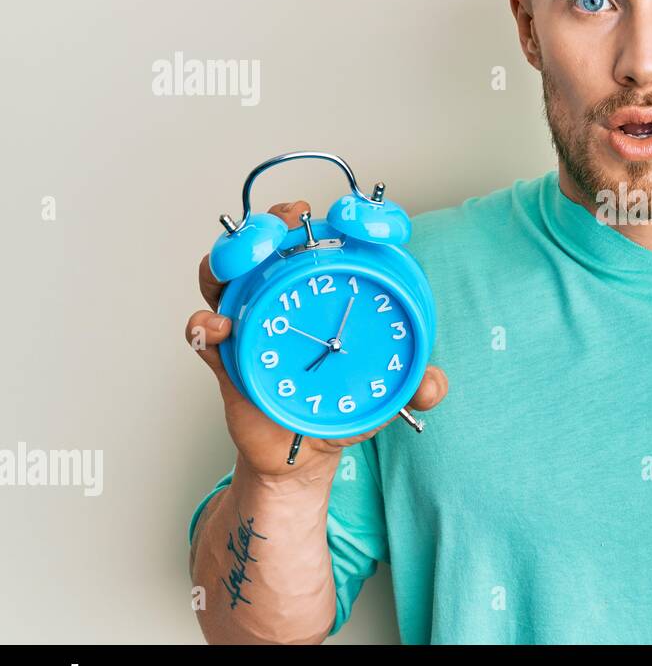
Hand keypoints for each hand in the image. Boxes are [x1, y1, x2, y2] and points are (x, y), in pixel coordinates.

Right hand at [185, 200, 449, 479]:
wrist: (302, 451)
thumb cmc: (341, 404)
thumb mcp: (389, 392)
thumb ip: (417, 386)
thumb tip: (432, 387)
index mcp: (325, 293)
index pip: (329, 240)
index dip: (339, 218)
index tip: (351, 215)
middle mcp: (283, 296)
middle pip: (269, 241)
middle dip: (275, 221)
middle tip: (291, 219)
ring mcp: (250, 320)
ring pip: (227, 272)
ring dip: (232, 257)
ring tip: (247, 259)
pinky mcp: (225, 354)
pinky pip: (204, 331)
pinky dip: (205, 324)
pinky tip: (218, 326)